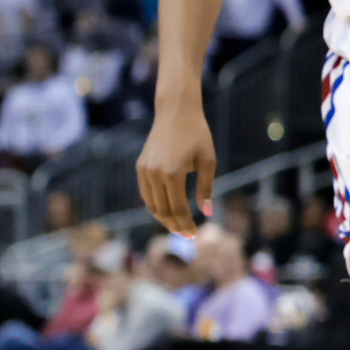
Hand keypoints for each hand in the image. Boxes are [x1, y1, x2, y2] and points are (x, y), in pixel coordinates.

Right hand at [137, 101, 213, 233]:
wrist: (176, 113)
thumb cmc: (198, 134)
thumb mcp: (208, 160)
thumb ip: (206, 188)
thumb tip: (206, 213)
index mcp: (173, 173)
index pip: (178, 208)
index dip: (186, 224)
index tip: (194, 235)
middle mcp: (155, 174)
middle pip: (162, 210)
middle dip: (175, 226)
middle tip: (187, 236)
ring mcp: (145, 170)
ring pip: (151, 204)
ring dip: (163, 218)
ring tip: (176, 226)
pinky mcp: (140, 167)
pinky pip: (146, 193)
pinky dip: (155, 205)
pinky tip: (166, 210)